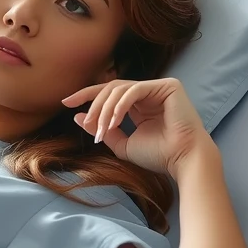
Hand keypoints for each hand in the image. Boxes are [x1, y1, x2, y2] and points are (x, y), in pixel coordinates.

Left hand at [61, 78, 214, 175]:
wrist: (182, 160)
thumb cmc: (157, 155)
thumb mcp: (122, 144)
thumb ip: (102, 129)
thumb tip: (78, 117)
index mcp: (138, 104)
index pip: (108, 93)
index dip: (86, 95)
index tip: (66, 103)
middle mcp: (148, 92)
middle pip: (111, 88)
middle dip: (94, 105)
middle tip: (87, 123)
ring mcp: (159, 87)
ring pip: (120, 89)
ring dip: (105, 109)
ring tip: (102, 129)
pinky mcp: (168, 86)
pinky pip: (134, 90)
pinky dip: (120, 105)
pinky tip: (114, 121)